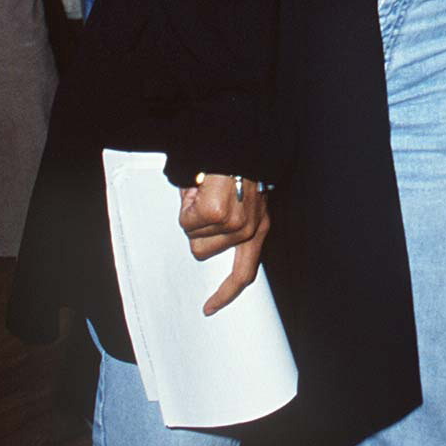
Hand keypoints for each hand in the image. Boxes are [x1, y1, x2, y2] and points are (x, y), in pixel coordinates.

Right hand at [177, 173, 270, 314]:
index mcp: (258, 227)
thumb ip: (227, 225)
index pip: (245, 273)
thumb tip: (204, 236)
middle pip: (203, 253)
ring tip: (207, 189)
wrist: (238, 137)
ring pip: (193, 237)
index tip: (211, 308)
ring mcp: (234, 223)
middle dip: (196, 227)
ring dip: (192, 214)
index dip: (226, 293)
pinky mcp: (218, 213)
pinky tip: (202, 187)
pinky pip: (187, 223)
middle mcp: (249, 229)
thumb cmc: (234, 163)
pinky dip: (187, 205)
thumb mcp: (241, 199)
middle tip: (206, 199)